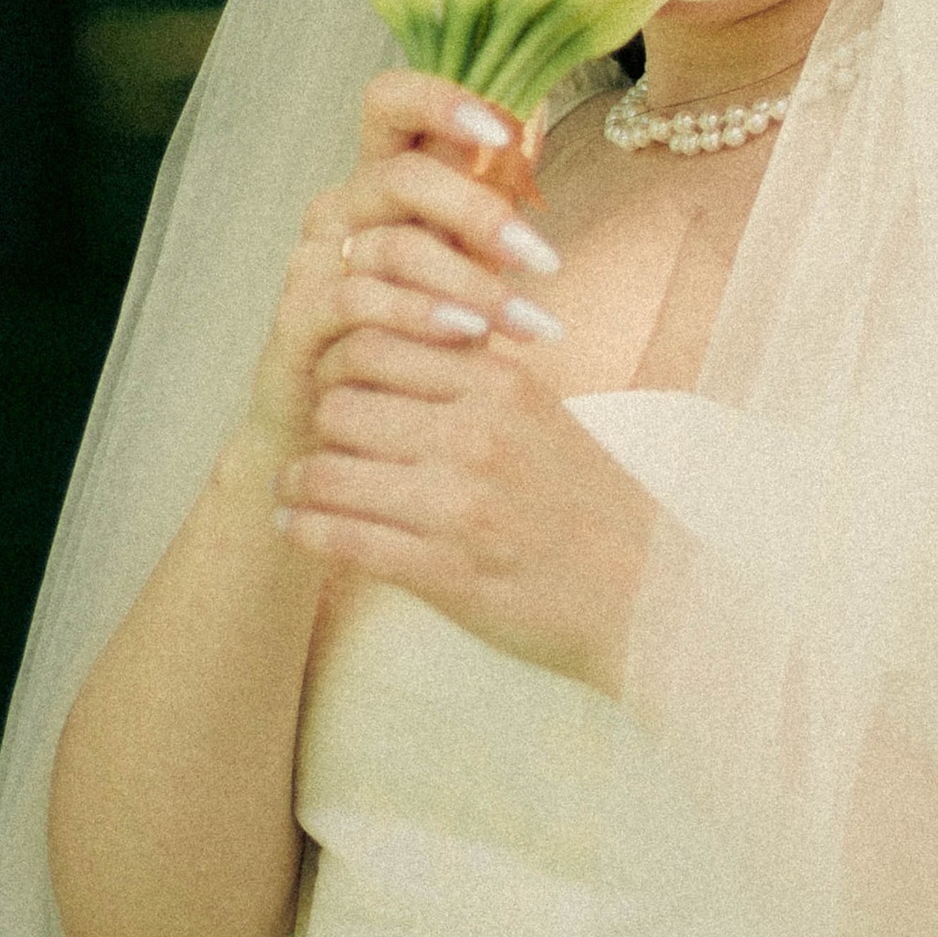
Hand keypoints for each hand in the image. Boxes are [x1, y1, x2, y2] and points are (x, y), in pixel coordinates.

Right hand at [243, 67, 565, 470]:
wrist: (341, 427)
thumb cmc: (414, 338)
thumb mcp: (462, 266)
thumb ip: (484, 209)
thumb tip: (538, 131)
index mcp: (380, 178)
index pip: (389, 101)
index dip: (439, 99)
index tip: (504, 130)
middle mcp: (341, 207)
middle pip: (403, 177)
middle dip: (481, 214)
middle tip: (545, 259)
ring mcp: (313, 259)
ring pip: (394, 245)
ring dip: (473, 283)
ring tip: (528, 322)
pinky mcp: (297, 316)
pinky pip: (360, 298)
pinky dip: (423, 316)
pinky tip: (468, 338)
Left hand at [275, 309, 659, 699]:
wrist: (644, 593)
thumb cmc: (587, 502)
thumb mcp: (541, 414)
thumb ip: (473, 379)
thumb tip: (396, 345)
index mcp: (501, 383)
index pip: (378, 342)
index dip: (341, 362)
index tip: (335, 382)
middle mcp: (476, 434)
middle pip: (341, 403)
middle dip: (317, 423)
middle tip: (314, 440)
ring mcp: (458, 505)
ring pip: (328, 470)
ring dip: (298, 481)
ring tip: (293, 489)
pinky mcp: (445, 572)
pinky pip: (343, 539)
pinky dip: (306, 531)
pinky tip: (296, 528)